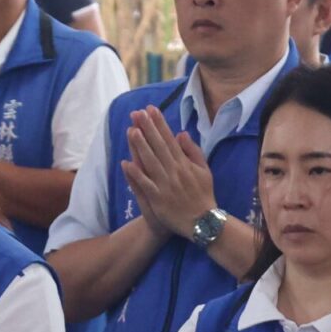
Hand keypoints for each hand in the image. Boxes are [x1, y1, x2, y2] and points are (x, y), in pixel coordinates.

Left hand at [120, 106, 217, 238]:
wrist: (202, 221)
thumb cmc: (203, 194)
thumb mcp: (205, 170)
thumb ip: (193, 151)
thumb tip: (181, 133)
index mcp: (184, 163)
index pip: (169, 139)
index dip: (159, 124)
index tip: (151, 110)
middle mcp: (174, 171)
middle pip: (158, 146)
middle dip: (147, 128)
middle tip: (137, 113)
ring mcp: (165, 184)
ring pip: (151, 162)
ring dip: (140, 146)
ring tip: (131, 130)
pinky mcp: (158, 199)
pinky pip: (145, 184)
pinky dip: (136, 174)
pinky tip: (126, 163)